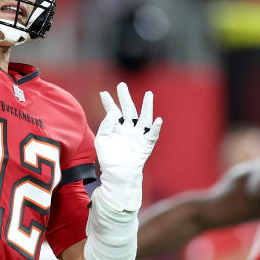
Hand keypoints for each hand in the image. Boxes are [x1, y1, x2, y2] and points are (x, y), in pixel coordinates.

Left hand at [95, 82, 162, 211]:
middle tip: (122, 85)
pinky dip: (155, 128)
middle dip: (125, 97)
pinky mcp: (145, 144)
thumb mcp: (102, 140)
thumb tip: (112, 113)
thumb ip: (105, 126)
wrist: (118, 174)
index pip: (113, 111)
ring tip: (149, 94)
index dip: (108, 102)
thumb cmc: (108, 159)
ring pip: (143, 117)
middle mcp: (128, 128)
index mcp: (117, 127)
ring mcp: (138, 135)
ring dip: (147, 106)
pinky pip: (152, 134)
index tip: (103, 93)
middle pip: (128, 109)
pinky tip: (158, 120)